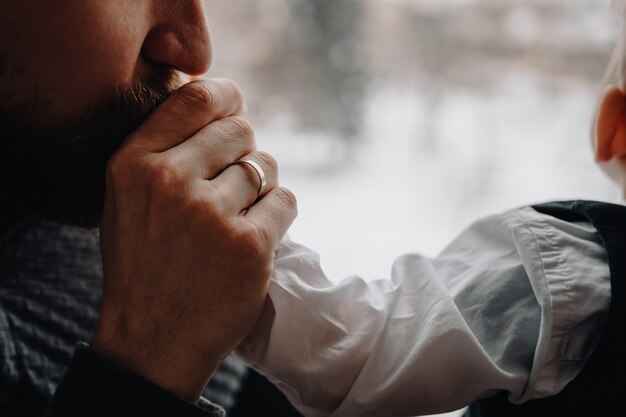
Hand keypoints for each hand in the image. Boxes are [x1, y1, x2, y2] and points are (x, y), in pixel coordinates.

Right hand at [91, 79, 296, 401]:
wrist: (153, 341)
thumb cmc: (145, 265)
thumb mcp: (127, 199)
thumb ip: (164, 148)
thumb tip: (219, 101)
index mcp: (133, 163)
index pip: (196, 97)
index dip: (226, 97)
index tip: (234, 108)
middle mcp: (170, 181)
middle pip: (240, 130)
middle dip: (242, 153)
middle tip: (230, 187)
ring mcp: (212, 214)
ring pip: (266, 166)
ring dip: (261, 188)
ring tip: (237, 219)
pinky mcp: (250, 246)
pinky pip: (286, 200)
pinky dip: (279, 215)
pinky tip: (256, 236)